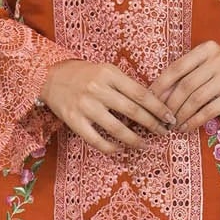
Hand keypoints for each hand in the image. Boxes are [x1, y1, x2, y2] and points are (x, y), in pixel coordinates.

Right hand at [40, 60, 175, 153]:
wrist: (49, 76)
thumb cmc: (84, 74)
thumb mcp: (106, 71)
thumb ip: (126, 85)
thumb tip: (152, 104)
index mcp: (109, 74)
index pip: (141, 93)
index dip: (158, 108)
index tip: (170, 117)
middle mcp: (98, 89)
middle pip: (132, 111)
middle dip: (152, 124)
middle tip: (164, 133)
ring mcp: (85, 106)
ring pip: (117, 128)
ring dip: (134, 139)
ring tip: (145, 145)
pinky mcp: (74, 121)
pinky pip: (96, 140)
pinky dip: (111, 147)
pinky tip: (120, 149)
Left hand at [153, 42, 219, 132]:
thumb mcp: (206, 64)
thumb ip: (185, 74)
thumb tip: (158, 95)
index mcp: (207, 49)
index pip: (177, 67)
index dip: (161, 85)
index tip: (151, 99)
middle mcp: (218, 60)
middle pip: (185, 85)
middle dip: (170, 104)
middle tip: (161, 117)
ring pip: (196, 99)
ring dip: (181, 115)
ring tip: (173, 124)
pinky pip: (209, 111)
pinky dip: (194, 121)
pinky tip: (186, 127)